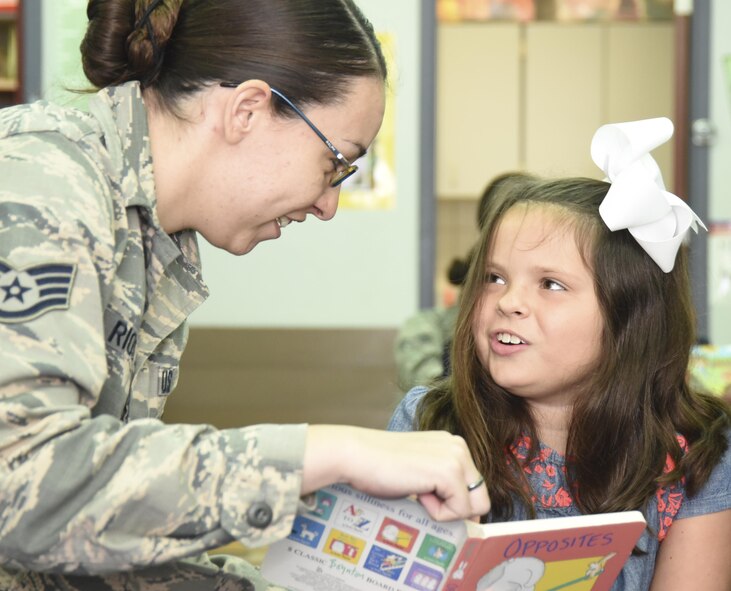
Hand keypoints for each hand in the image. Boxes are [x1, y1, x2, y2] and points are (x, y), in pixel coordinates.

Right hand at [302, 425, 489, 521]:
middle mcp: (459, 446)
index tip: (434, 503)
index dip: (456, 503)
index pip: (474, 486)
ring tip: (417, 493)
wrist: (356, 455)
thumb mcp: (419, 470)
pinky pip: (459, 510)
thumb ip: (440, 482)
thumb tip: (465, 513)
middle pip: (481, 497)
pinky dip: (437, 512)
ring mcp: (456, 457)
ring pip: (474, 505)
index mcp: (452, 444)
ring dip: (445, 509)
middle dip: (455, 508)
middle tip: (425, 500)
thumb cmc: (379, 466)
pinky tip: (415, 492)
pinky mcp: (448, 472)